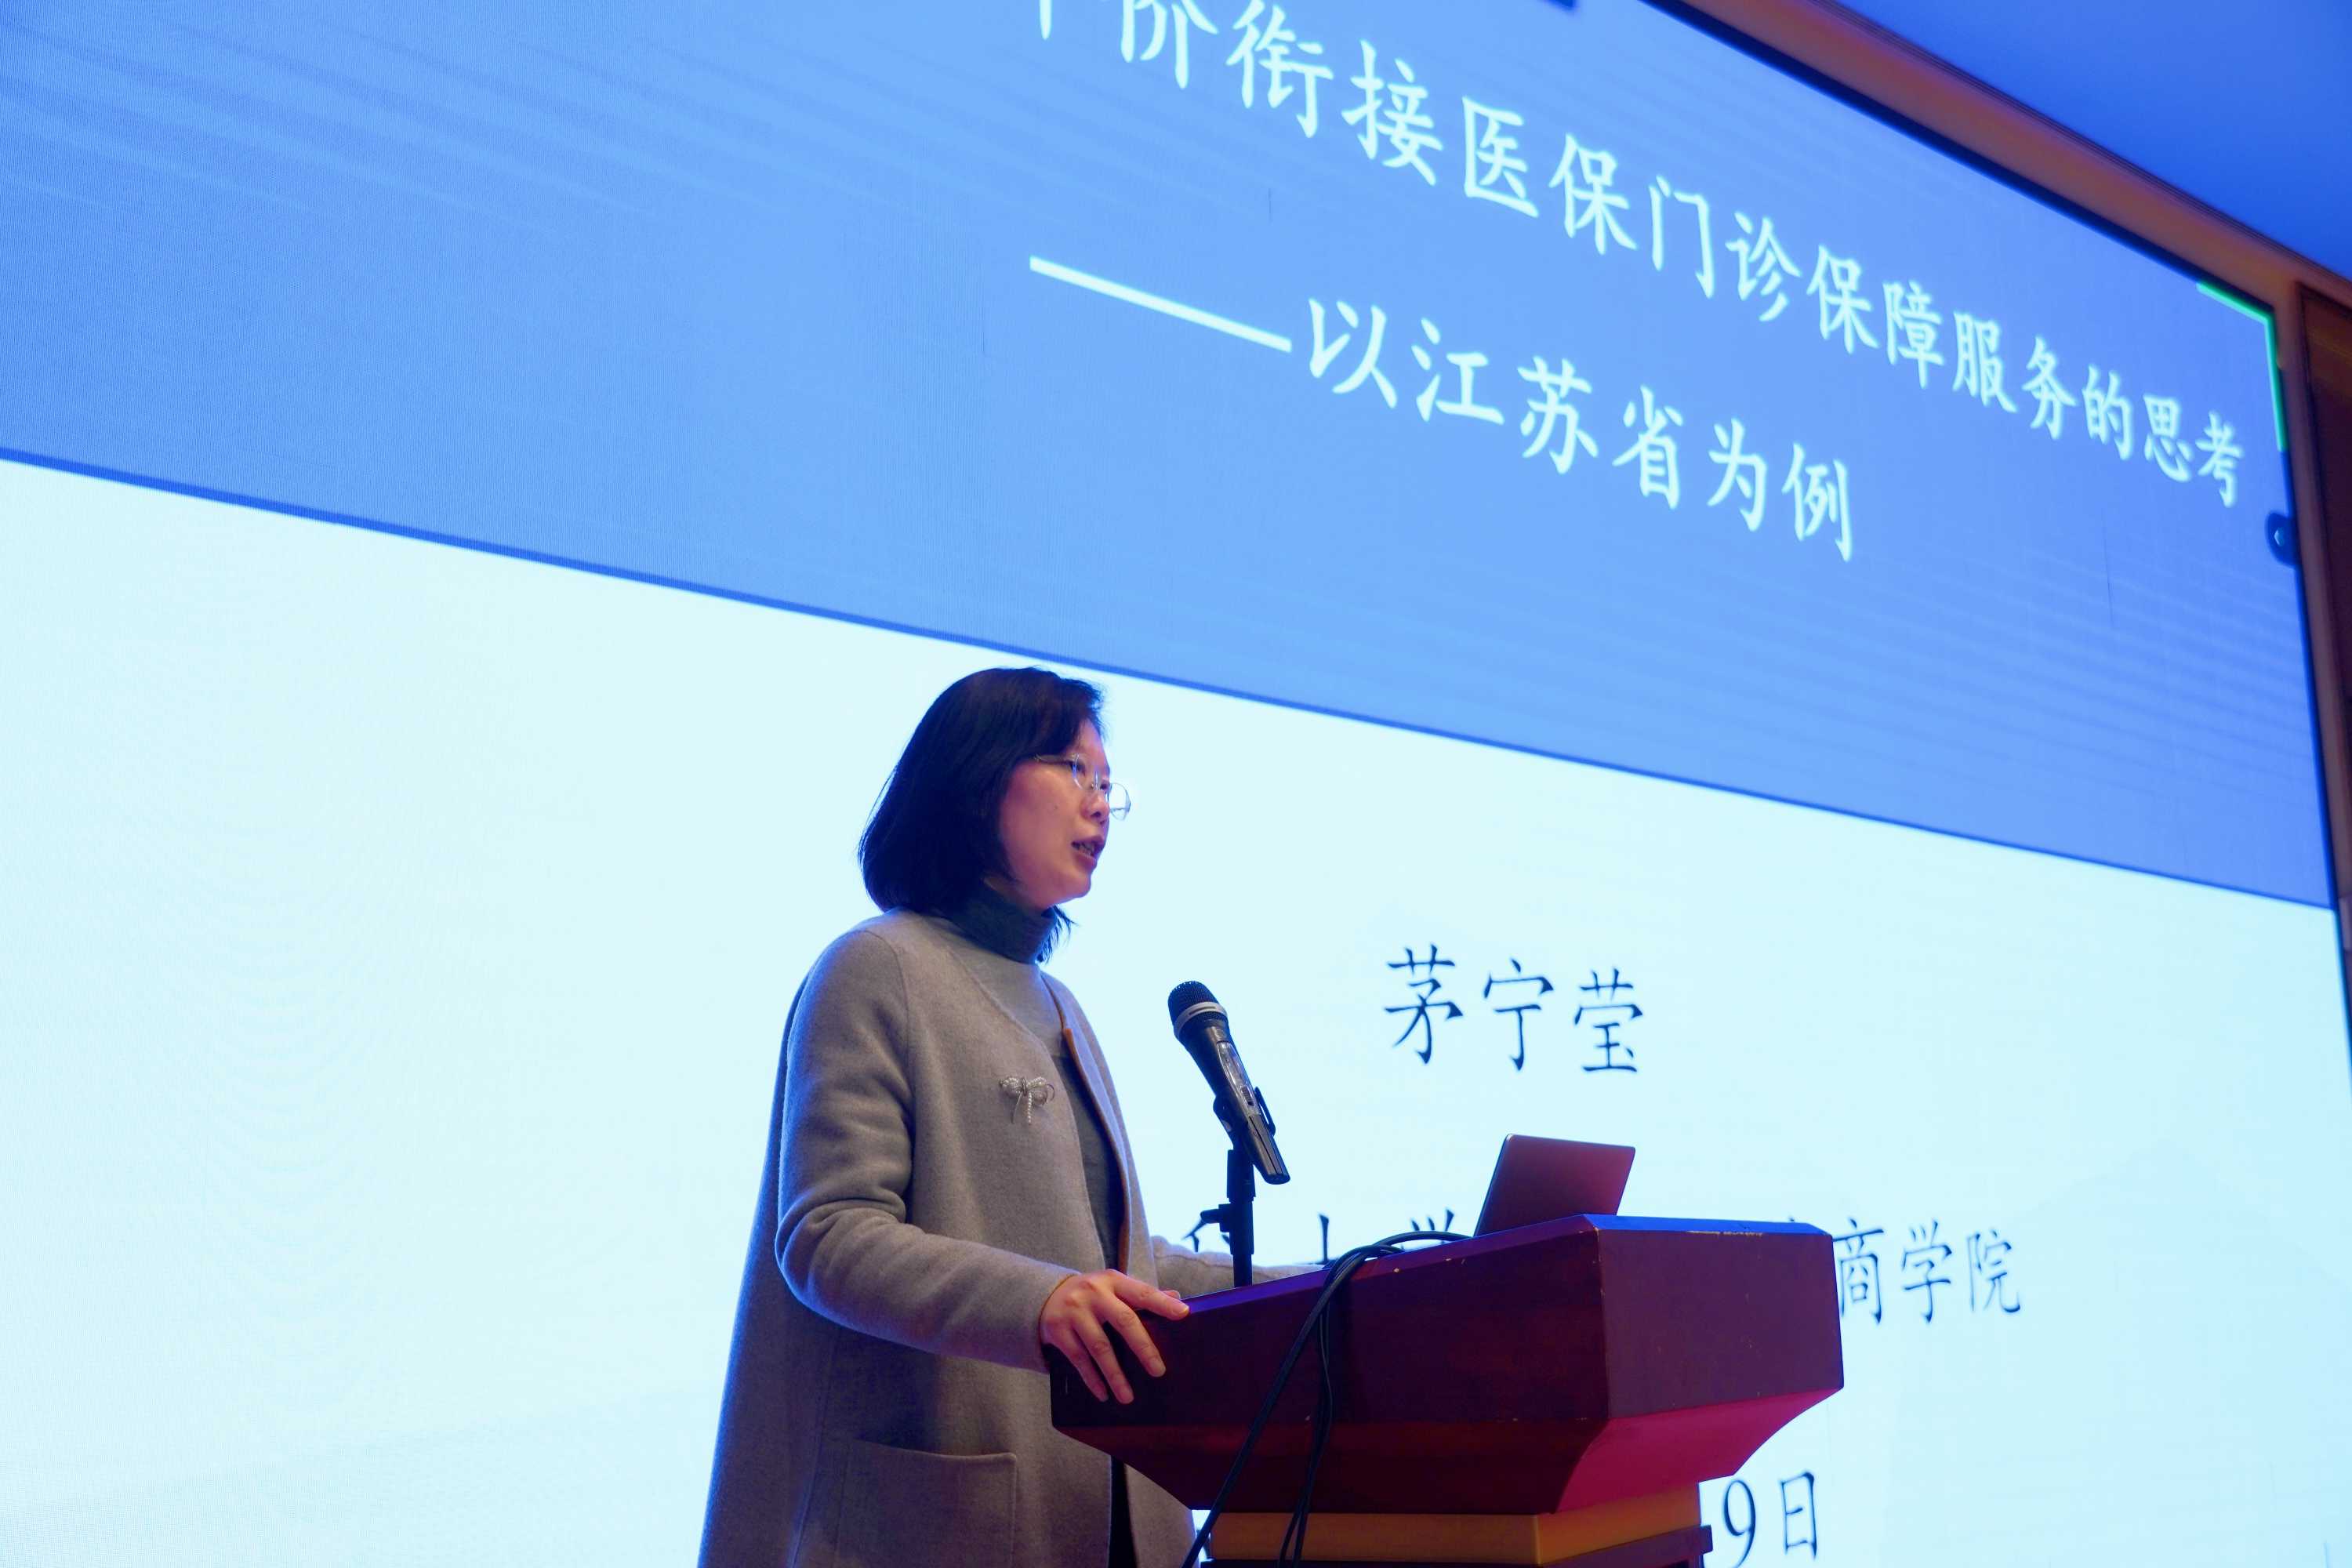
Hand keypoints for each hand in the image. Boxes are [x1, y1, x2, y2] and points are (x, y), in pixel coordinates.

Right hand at [1038, 1270, 1187, 1402]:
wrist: (1045, 1295)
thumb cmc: (1092, 1295)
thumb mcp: (1114, 1287)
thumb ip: (1142, 1294)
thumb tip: (1177, 1299)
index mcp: (1113, 1281)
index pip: (1142, 1292)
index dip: (1162, 1303)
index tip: (1183, 1314)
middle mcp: (1094, 1293)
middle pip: (1124, 1321)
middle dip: (1143, 1348)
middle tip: (1158, 1371)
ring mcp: (1074, 1312)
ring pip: (1100, 1346)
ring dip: (1115, 1374)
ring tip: (1127, 1396)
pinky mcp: (1058, 1330)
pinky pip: (1078, 1359)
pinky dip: (1092, 1378)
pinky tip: (1103, 1393)